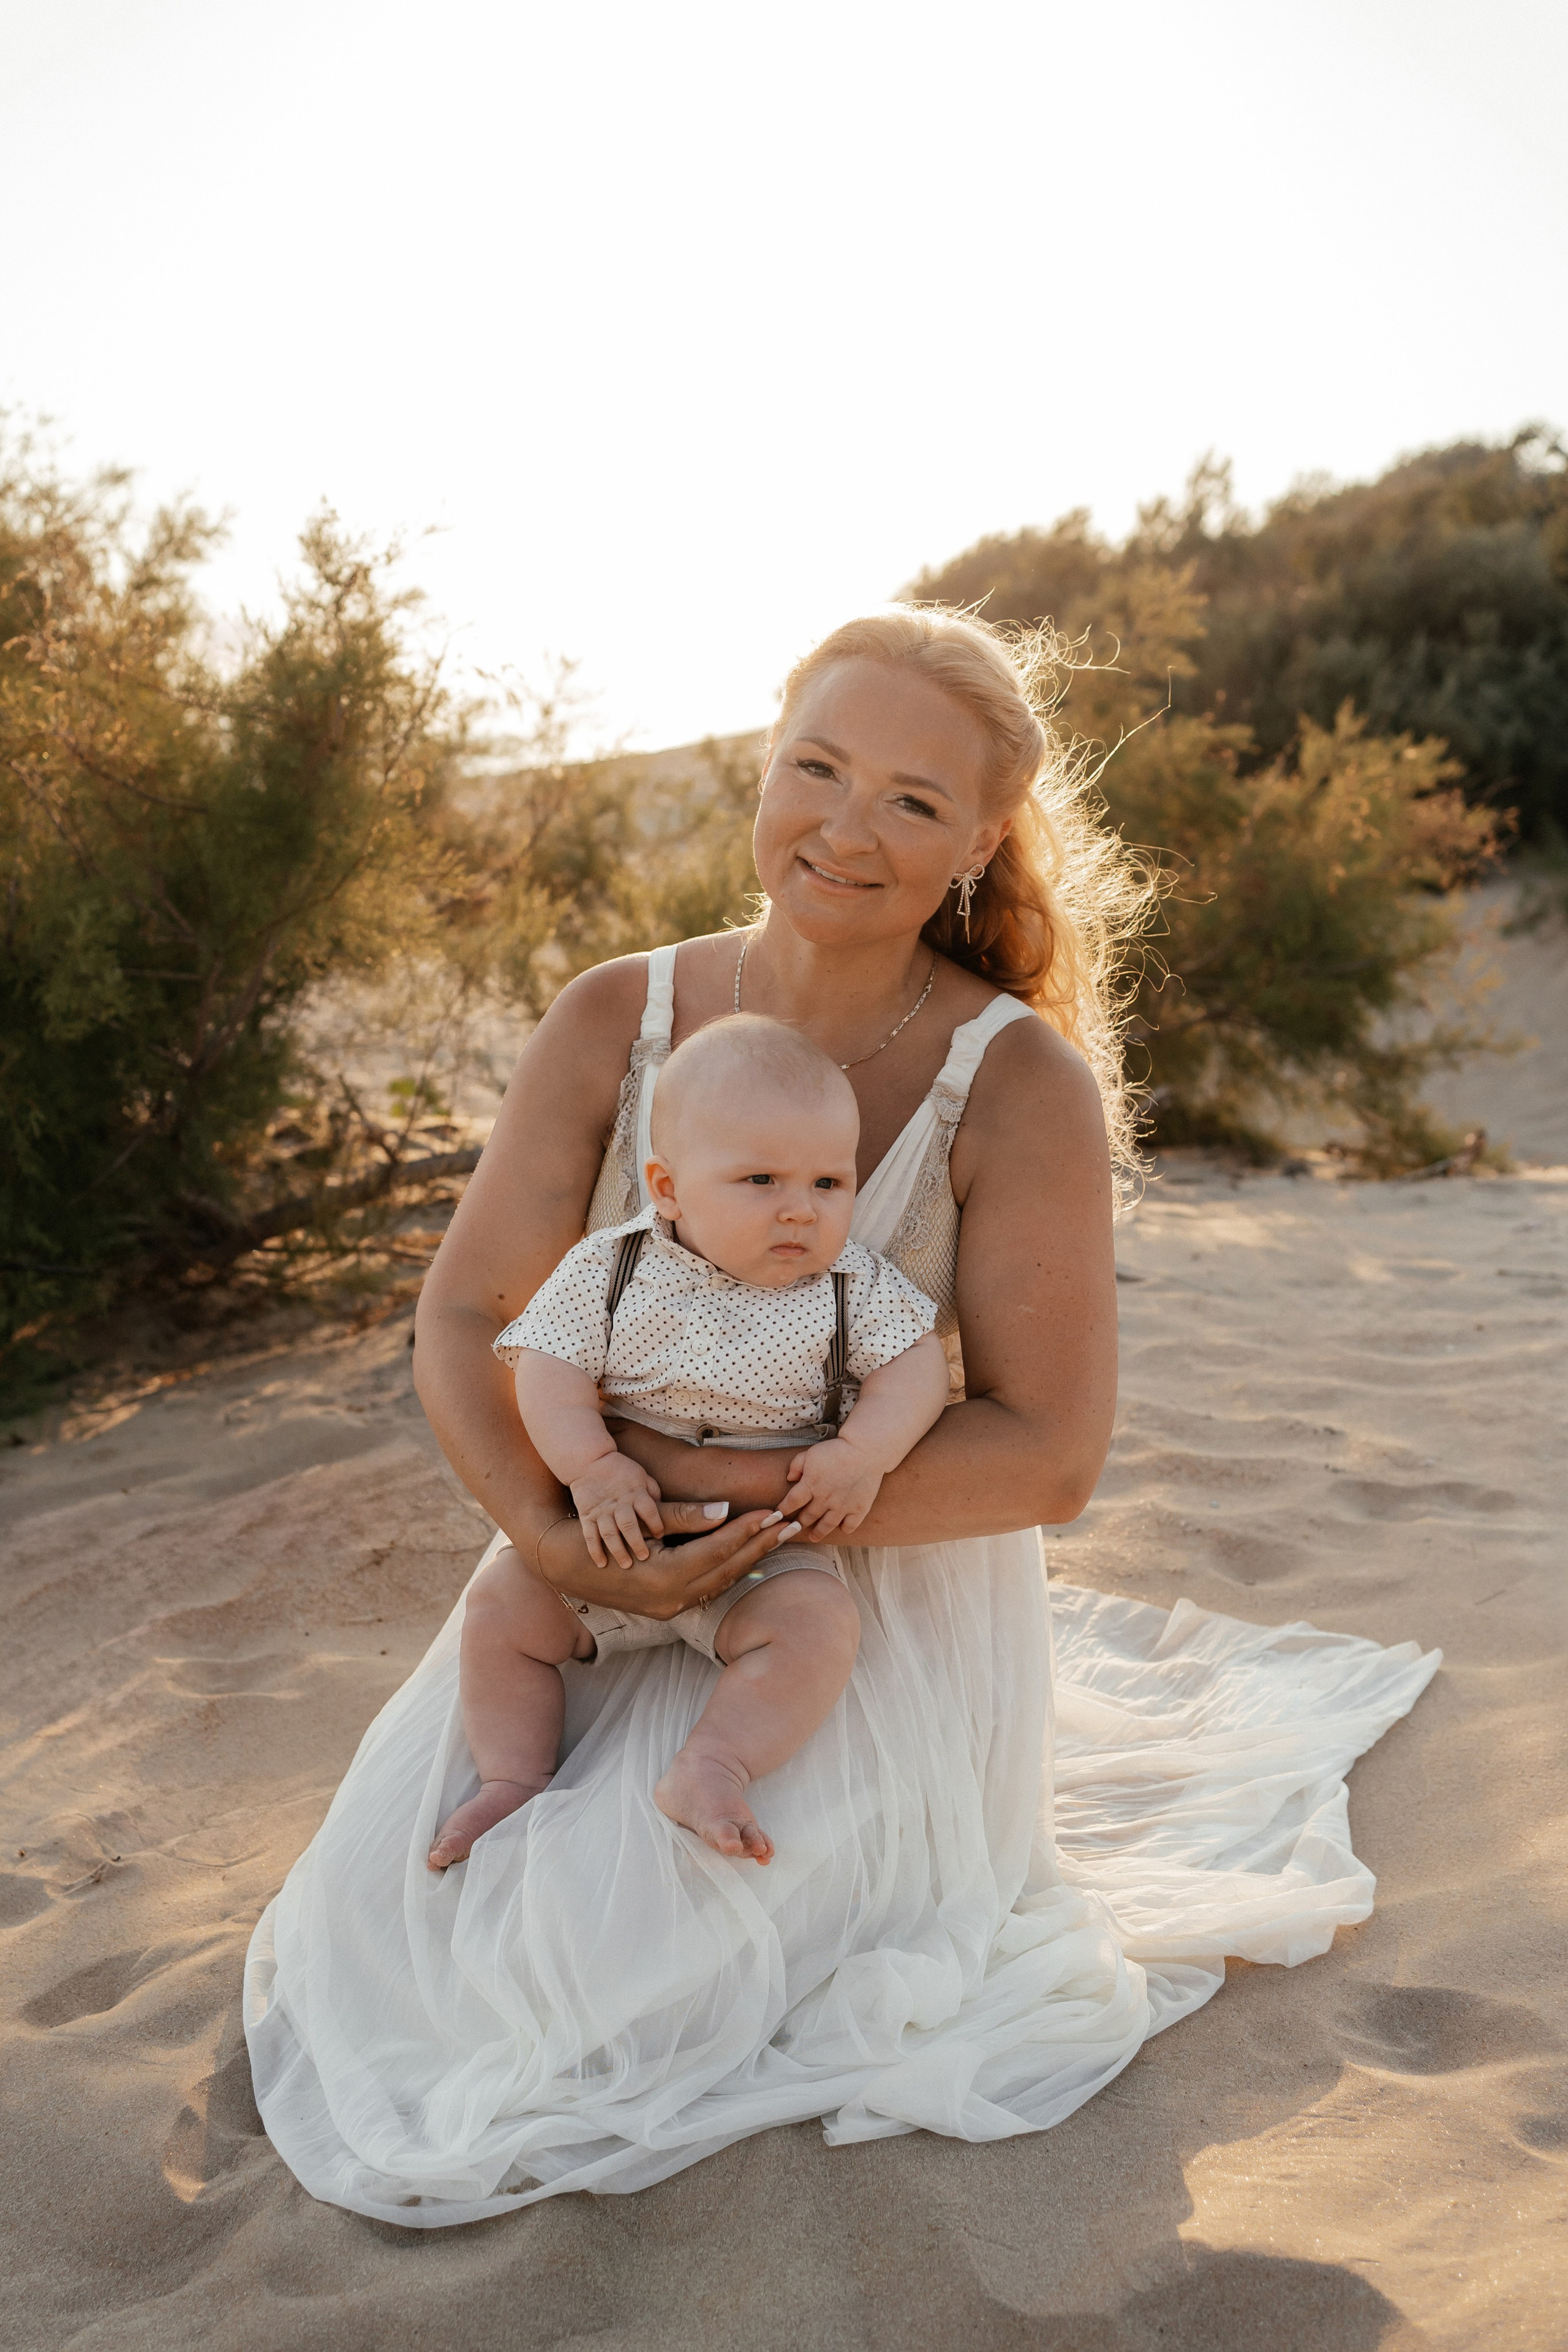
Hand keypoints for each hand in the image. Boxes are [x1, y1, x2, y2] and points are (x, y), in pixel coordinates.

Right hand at [537, 1500, 803, 1619]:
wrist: (558, 1562)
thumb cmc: (596, 1533)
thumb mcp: (639, 1519)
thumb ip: (684, 1517)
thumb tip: (725, 1509)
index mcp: (663, 1576)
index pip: (717, 1551)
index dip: (747, 1531)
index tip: (773, 1511)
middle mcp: (670, 1598)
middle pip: (727, 1569)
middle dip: (760, 1545)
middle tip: (792, 1523)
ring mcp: (668, 1606)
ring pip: (720, 1580)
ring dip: (751, 1557)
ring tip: (779, 1535)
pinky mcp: (666, 1606)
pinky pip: (708, 1587)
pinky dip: (730, 1569)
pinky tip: (749, 1554)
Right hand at [569, 1452, 663, 1569]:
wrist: (589, 1460)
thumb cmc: (620, 1470)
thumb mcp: (641, 1475)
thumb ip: (653, 1492)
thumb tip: (665, 1508)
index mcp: (635, 1492)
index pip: (648, 1509)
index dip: (656, 1523)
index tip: (661, 1536)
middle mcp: (619, 1503)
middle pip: (628, 1525)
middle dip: (637, 1542)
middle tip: (644, 1557)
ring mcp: (601, 1511)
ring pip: (609, 1533)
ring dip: (617, 1550)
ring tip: (626, 1564)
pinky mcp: (587, 1515)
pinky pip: (590, 1535)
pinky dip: (595, 1550)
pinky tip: (601, 1563)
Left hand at [780, 1436, 884, 1537]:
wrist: (866, 1449)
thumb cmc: (837, 1449)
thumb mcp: (811, 1453)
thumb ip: (797, 1465)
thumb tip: (790, 1479)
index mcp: (811, 1484)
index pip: (792, 1502)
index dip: (784, 1509)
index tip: (780, 1513)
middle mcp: (825, 1498)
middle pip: (808, 1516)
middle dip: (799, 1523)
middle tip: (795, 1528)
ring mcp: (843, 1505)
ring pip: (827, 1525)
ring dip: (818, 1533)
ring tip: (813, 1537)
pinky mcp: (859, 1508)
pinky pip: (849, 1525)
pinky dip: (844, 1529)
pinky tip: (840, 1527)